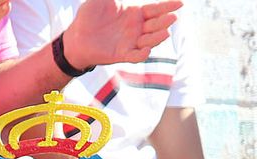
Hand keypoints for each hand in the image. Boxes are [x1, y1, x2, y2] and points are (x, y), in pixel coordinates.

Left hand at [61, 0, 182, 67]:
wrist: (76, 36)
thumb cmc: (89, 15)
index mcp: (135, 13)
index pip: (155, 9)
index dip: (167, 6)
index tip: (180, 3)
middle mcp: (136, 28)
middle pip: (156, 25)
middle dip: (165, 21)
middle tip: (173, 17)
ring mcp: (130, 42)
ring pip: (149, 40)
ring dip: (157, 37)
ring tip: (165, 32)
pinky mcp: (122, 54)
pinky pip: (135, 56)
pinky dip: (141, 54)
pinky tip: (146, 49)